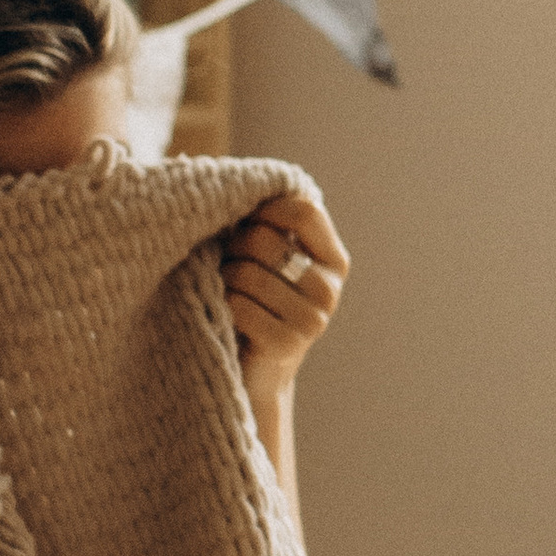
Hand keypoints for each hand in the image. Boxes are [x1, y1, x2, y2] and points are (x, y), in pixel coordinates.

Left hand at [220, 191, 348, 406]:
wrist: (256, 374)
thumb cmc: (255, 303)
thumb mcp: (271, 261)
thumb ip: (270, 224)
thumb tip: (242, 181)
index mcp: (333, 261)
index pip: (304, 210)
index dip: (265, 208)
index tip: (245, 221)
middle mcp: (329, 289)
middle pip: (267, 241)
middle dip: (235, 248)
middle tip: (229, 264)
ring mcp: (312, 320)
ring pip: (247, 273)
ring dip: (224, 279)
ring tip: (227, 291)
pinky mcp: (286, 345)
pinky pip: (239, 305)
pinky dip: (222, 306)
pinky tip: (226, 315)